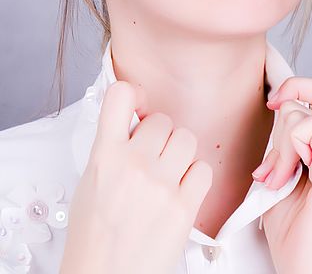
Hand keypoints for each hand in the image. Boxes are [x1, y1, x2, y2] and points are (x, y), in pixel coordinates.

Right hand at [60, 81, 212, 273]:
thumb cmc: (95, 236)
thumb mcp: (91, 181)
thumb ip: (113, 147)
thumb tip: (135, 120)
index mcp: (105, 156)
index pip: (120, 96)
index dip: (134, 93)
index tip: (138, 103)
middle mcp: (133, 165)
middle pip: (163, 121)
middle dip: (160, 135)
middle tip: (152, 156)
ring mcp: (160, 185)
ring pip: (187, 139)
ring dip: (180, 153)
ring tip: (168, 174)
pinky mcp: (184, 206)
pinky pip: (203, 169)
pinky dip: (195, 177)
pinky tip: (181, 190)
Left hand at [251, 78, 311, 273]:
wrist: (306, 269)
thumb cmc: (294, 231)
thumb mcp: (280, 174)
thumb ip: (283, 143)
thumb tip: (276, 111)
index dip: (294, 89)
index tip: (271, 105)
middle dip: (283, 113)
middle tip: (271, 160)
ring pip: (303, 113)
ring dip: (279, 142)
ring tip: (275, 179)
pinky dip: (288, 147)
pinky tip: (282, 177)